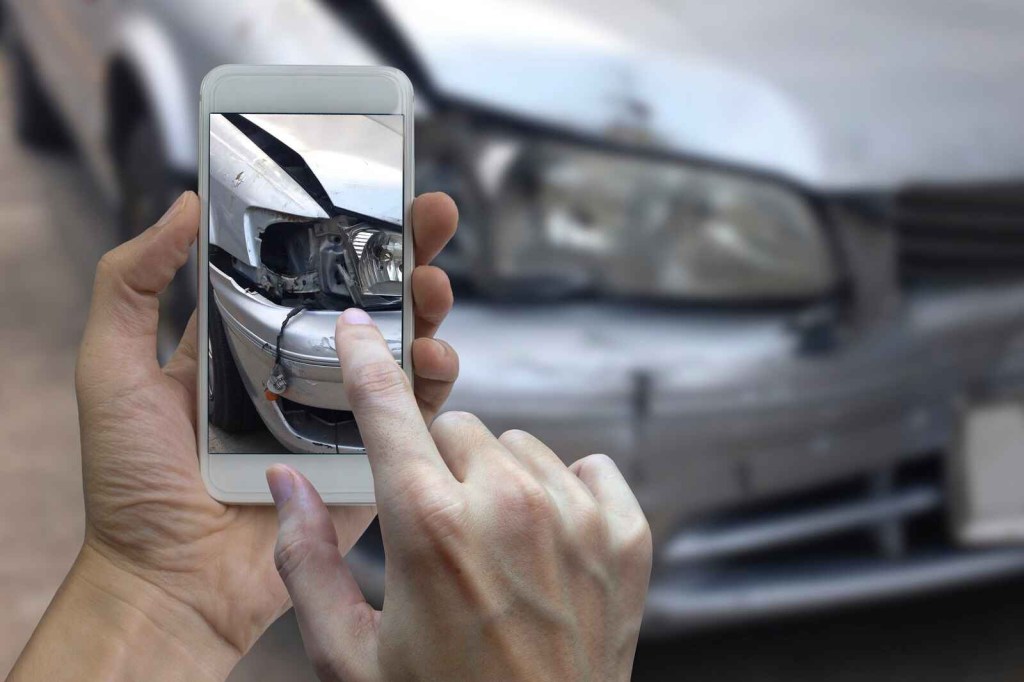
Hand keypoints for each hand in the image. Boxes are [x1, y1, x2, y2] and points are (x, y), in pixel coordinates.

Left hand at [69, 192, 458, 669]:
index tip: (375, 190)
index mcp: (249, 341)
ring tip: (434, 287)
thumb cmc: (132, 481)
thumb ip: (131, 281)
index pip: (306, 271)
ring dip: (427, 310)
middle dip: (405, 256)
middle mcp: (302, 370)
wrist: (170, 580)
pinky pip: (413, 415)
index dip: (342, 231)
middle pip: (367, 300)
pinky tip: (436, 358)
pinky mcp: (369, 460)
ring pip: (400, 349)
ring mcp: (340, 415)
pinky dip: (435, 383)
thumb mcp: (111, 366)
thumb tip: (184, 203)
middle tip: (431, 218)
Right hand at [267, 310, 652, 679]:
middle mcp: (509, 505)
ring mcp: (576, 516)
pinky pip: (588, 468)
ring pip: (520, 446)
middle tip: (439, 529)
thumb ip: (305, 561)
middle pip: (457, 428)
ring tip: (495, 550)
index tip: (358, 330)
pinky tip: (549, 545)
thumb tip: (287, 485)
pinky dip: (565, 494)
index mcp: (430, 526)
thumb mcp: (349, 655)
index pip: (387, 411)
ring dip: (499, 481)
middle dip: (438, 464)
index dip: (365, 362)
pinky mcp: (626, 534)